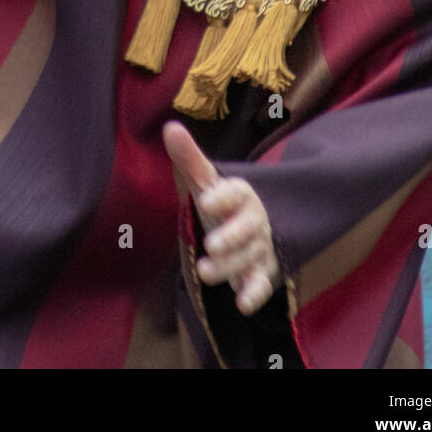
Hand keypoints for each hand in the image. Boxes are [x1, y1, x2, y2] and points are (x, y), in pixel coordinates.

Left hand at [163, 120, 280, 315]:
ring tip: (205, 272)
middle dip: (231, 237)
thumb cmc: (222, 204)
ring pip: (249, 256)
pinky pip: (262, 283)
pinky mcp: (261, 272)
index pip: (236, 192)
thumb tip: (170, 127)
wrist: (252, 229)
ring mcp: (259, 247)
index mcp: (240, 195)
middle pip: (247, 227)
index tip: (205, 199)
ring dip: (231, 265)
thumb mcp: (206, 182)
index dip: (223, 196)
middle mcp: (254, 220)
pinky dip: (255, 293)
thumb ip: (190, 159)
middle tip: (210, 245)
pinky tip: (243, 305)